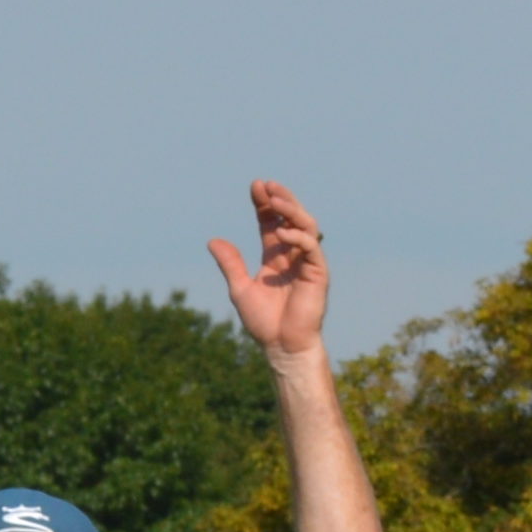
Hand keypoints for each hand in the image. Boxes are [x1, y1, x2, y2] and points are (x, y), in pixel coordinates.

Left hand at [207, 180, 330, 362]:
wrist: (282, 346)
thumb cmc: (264, 323)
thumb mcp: (240, 288)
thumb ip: (230, 264)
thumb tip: (213, 240)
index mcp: (275, 257)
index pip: (272, 223)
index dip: (264, 204)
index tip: (255, 187)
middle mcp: (292, 256)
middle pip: (290, 218)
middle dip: (279, 199)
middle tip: (266, 185)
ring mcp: (307, 263)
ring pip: (305, 226)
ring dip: (291, 210)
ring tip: (275, 199)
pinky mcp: (318, 273)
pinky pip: (311, 248)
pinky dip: (298, 237)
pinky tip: (282, 234)